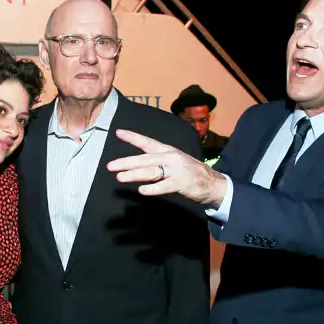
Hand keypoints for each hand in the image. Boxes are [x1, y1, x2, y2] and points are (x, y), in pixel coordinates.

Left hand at [107, 129, 227, 205]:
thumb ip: (156, 162)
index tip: (118, 132)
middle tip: (110, 166)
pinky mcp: (181, 183)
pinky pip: (164, 186)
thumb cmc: (189, 172)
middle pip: (144, 159)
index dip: (133, 137)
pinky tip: (141, 190)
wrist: (213, 183)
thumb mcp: (173, 161)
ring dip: (134, 174)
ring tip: (120, 177)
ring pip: (151, 171)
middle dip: (126, 162)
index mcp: (167, 151)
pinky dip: (153, 188)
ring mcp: (176, 170)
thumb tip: (135, 165)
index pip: (147, 142)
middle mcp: (170, 157)